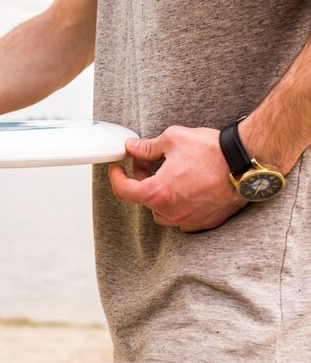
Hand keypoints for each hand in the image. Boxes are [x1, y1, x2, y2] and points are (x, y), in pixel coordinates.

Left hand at [109, 126, 246, 231]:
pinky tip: (185, 186)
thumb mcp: (173, 140)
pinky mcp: (205, 222)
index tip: (117, 168)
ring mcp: (189, 220)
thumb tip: (133, 148)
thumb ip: (147, 147)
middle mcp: (171, 212)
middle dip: (141, 179)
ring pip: (162, 211)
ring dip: (159, 194)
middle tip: (147, 162)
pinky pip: (182, 216)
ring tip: (167, 174)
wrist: (247, 162)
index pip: (123, 191)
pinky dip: (178, 202)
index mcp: (158, 193)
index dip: (115, 177)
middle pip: (143, 199)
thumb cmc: (212, 151)